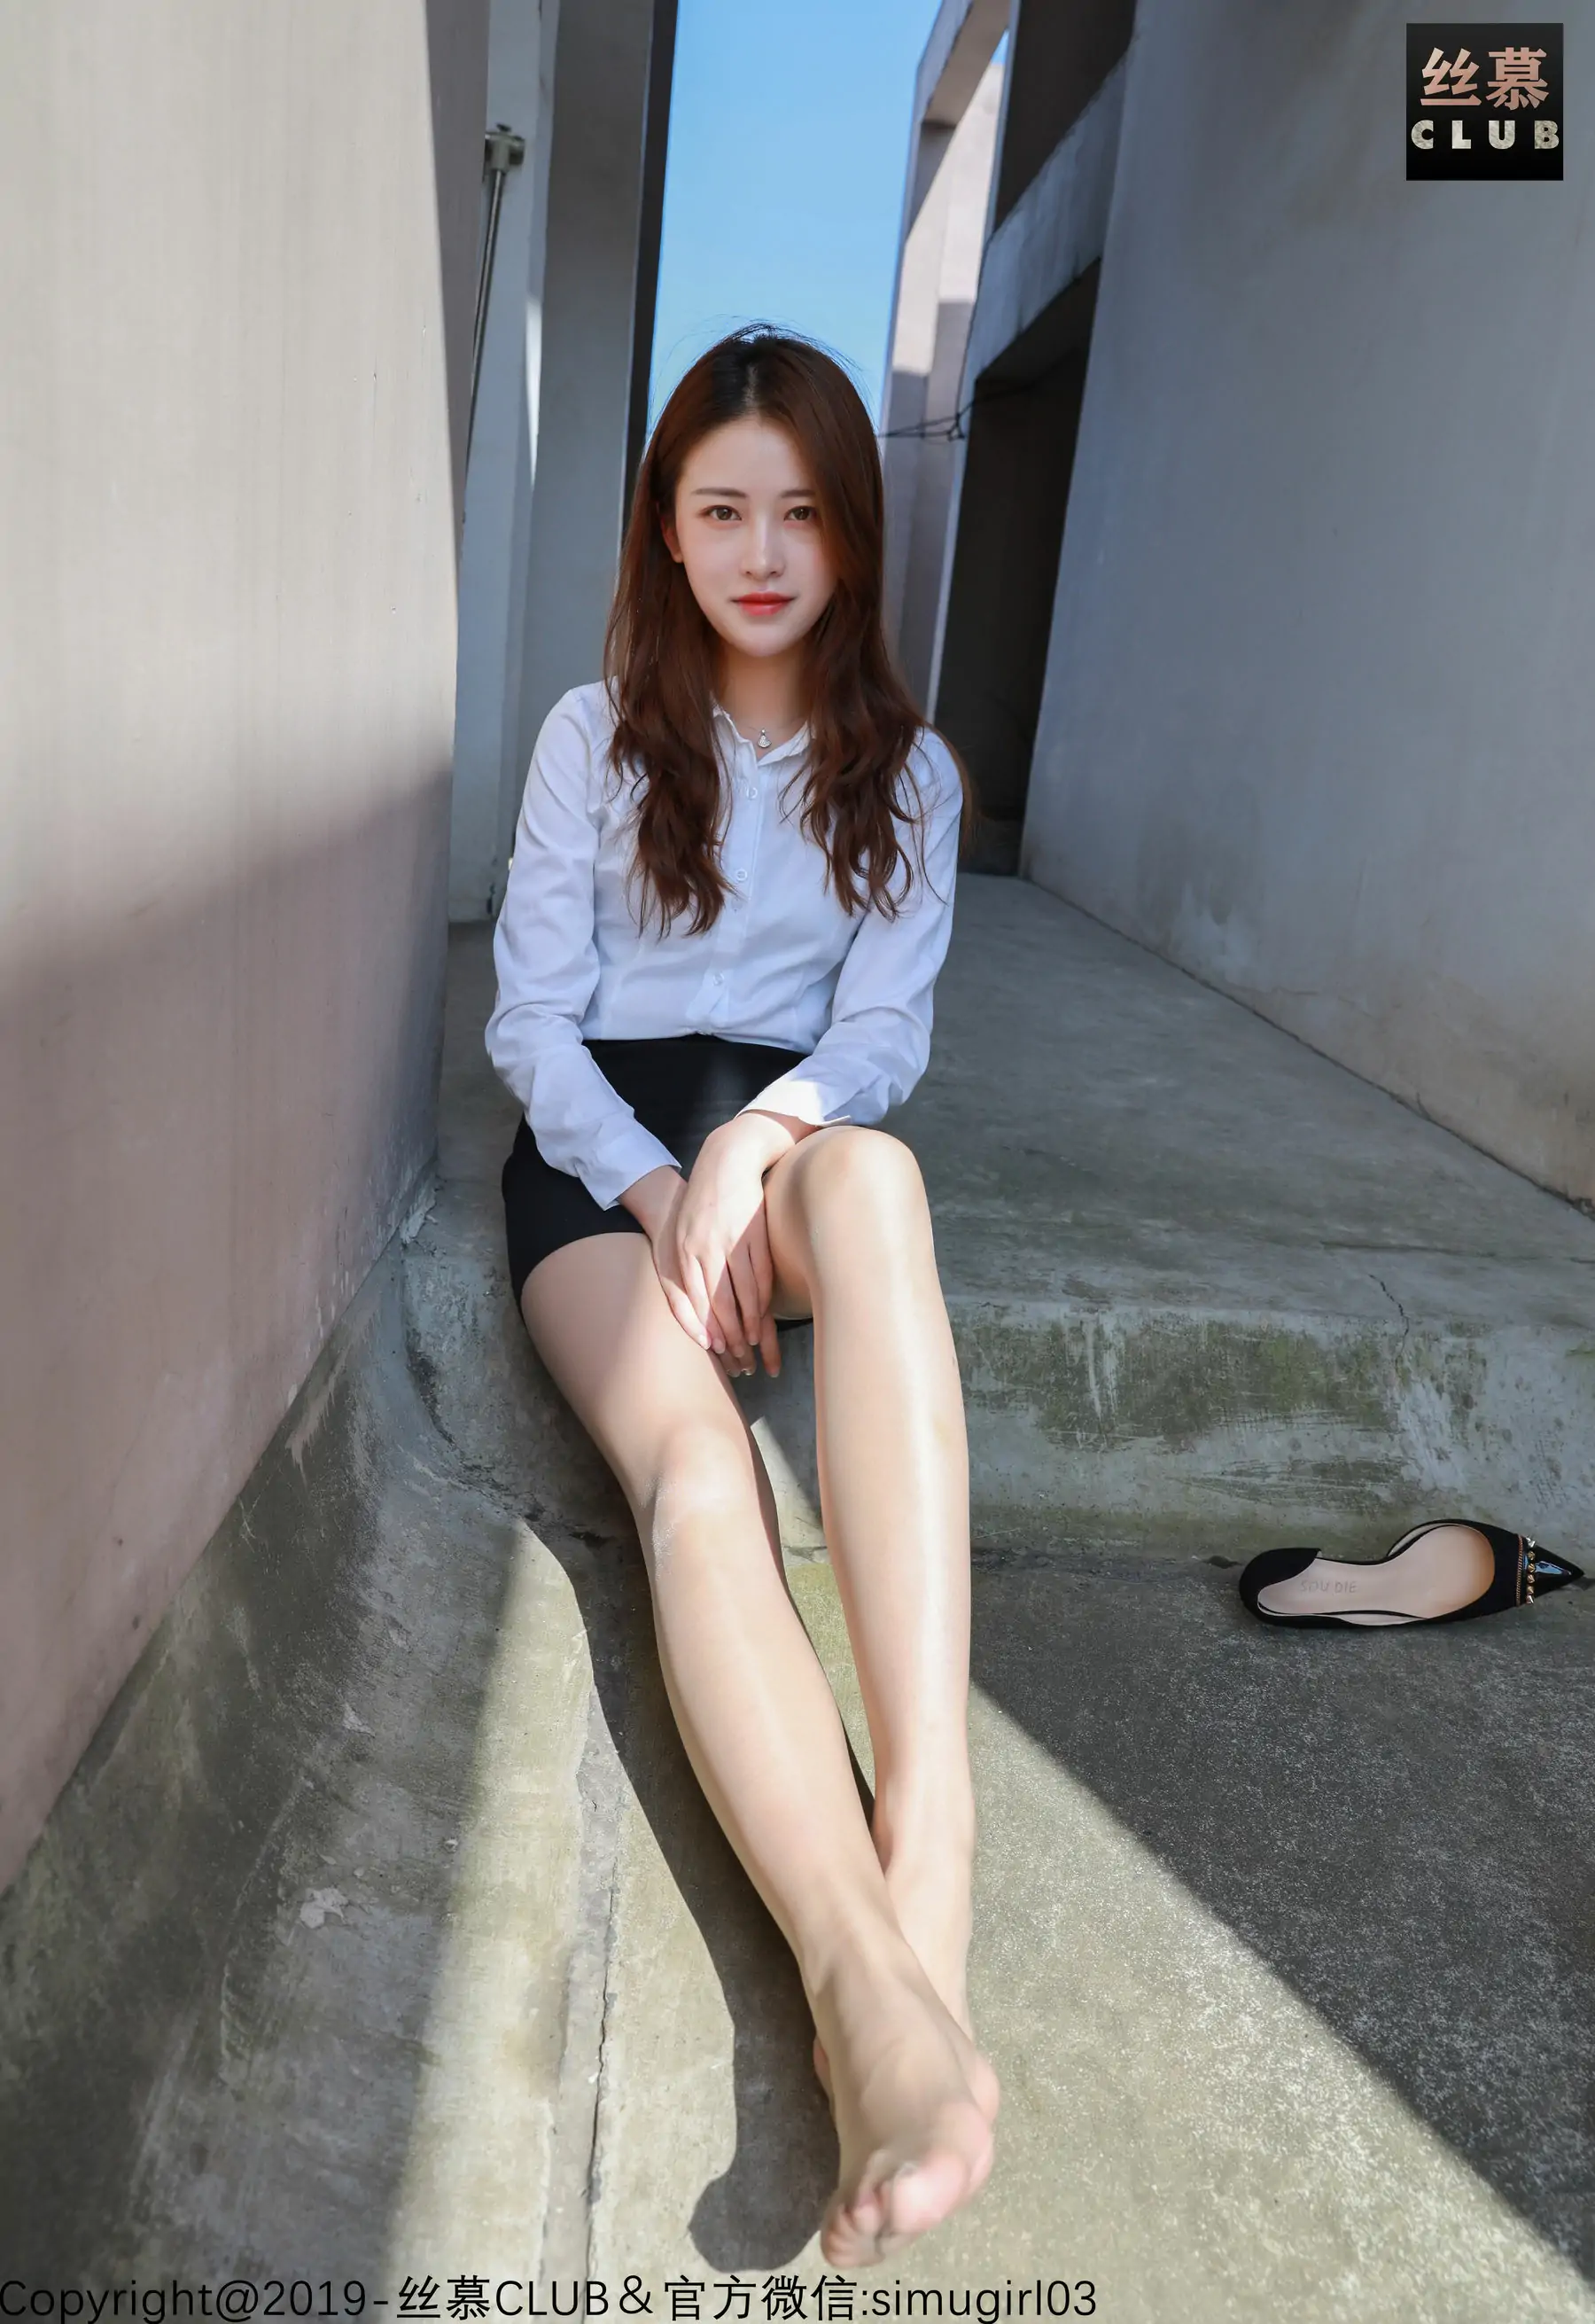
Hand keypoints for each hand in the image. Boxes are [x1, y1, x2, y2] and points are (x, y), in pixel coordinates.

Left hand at [623, 1122, 786, 1375]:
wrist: (725, 1160)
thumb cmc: (699, 1205)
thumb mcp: (681, 1236)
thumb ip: (683, 1272)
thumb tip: (694, 1313)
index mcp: (684, 1250)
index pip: (694, 1301)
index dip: (706, 1329)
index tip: (717, 1351)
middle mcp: (705, 1248)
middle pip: (719, 1302)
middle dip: (730, 1334)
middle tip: (740, 1358)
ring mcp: (732, 1240)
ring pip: (743, 1291)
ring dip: (750, 1321)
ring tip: (755, 1343)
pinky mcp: (755, 1233)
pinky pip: (760, 1273)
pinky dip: (763, 1296)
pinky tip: (765, 1312)